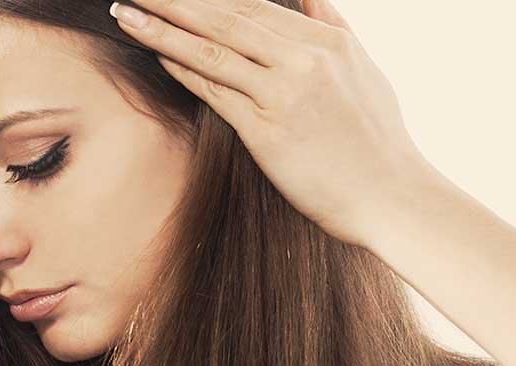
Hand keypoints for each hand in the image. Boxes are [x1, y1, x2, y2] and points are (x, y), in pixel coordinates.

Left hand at [111, 0, 433, 247]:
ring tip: (125, 12)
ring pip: (211, 50)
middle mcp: (304, 60)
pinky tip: (155, 55)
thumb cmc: (376, 140)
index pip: (253, 3)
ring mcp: (283, 94)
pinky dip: (183, 70)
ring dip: (162, 29)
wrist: (389, 196)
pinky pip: (216, 92)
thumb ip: (332, 26)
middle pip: (225, 17)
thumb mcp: (364, 69)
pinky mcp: (266, 131)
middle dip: (174, 0)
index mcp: (326, 42)